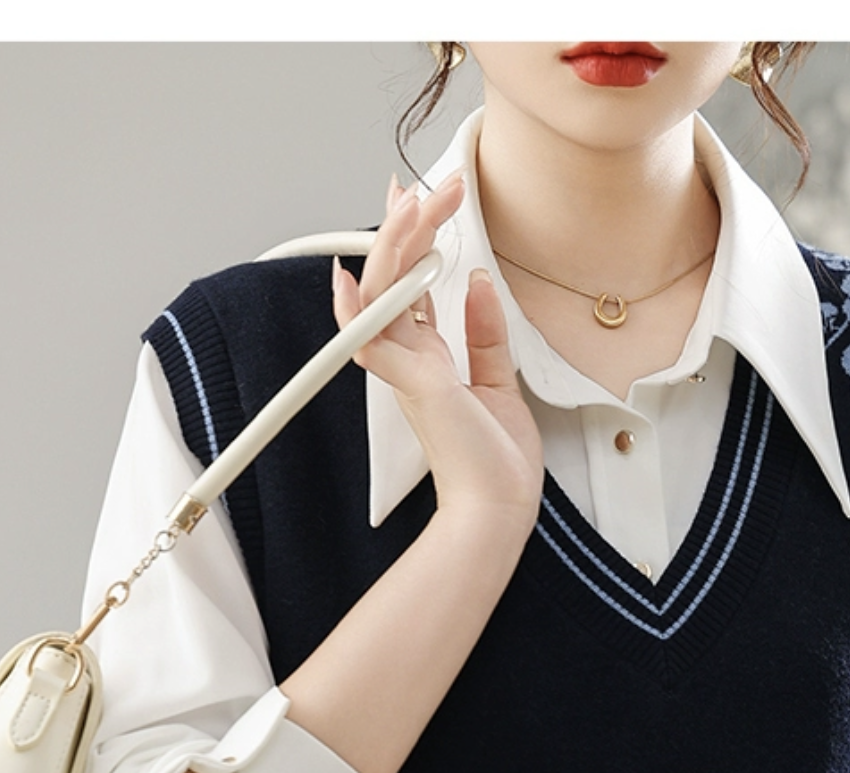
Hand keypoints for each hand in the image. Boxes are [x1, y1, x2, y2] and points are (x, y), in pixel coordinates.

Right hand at [331, 171, 543, 534]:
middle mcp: (410, 361)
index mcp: (429, 360)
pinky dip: (357, 309)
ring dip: (395, 245)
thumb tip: (476, 282)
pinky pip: (373, 340)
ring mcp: (405, 372)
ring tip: (414, 203)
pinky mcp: (413, 384)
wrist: (499, 508)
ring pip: (382, 294)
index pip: (410, 288)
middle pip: (393, 279)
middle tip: (425, 187)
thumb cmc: (497, 462)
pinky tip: (350, 277)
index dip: (412, 242)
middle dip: (406, 228)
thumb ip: (485, 333)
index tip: (420, 201)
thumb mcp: (500, 382)